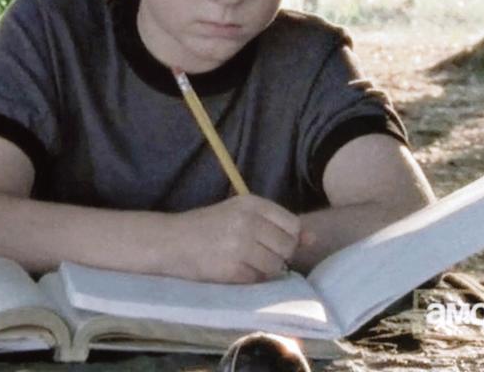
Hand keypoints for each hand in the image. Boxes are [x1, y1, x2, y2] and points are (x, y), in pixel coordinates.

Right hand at [169, 195, 312, 283]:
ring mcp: (240, 245)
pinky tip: (235, 272)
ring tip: (244, 263)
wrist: (171, 242)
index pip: (292, 224)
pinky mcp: (232, 269)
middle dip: (277, 256)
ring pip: (275, 267)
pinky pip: (258, 281)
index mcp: (251, 202)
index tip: (271, 243)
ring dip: (265, 271)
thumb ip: (276, 224)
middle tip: (254, 255)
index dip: (286, 239)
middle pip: (286, 247)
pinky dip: (251, 281)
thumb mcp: (240, 215)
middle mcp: (248, 221)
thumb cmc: (207, 227)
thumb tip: (313, 238)